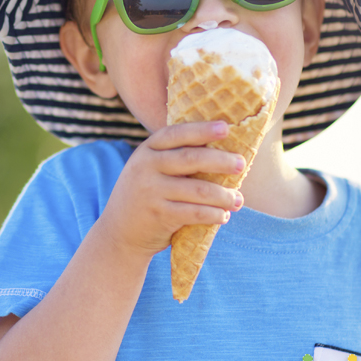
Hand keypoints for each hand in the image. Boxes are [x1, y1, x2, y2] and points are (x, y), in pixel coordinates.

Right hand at [97, 121, 245, 258]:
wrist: (119, 233)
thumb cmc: (146, 196)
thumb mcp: (149, 170)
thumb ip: (173, 158)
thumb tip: (221, 150)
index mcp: (147, 150)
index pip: (177, 134)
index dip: (202, 130)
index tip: (226, 128)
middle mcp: (146, 167)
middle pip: (191, 158)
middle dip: (220, 160)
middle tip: (241, 164)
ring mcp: (151, 191)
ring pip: (198, 189)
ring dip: (223, 195)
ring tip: (238, 199)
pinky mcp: (159, 215)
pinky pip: (195, 213)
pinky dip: (214, 214)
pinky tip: (223, 216)